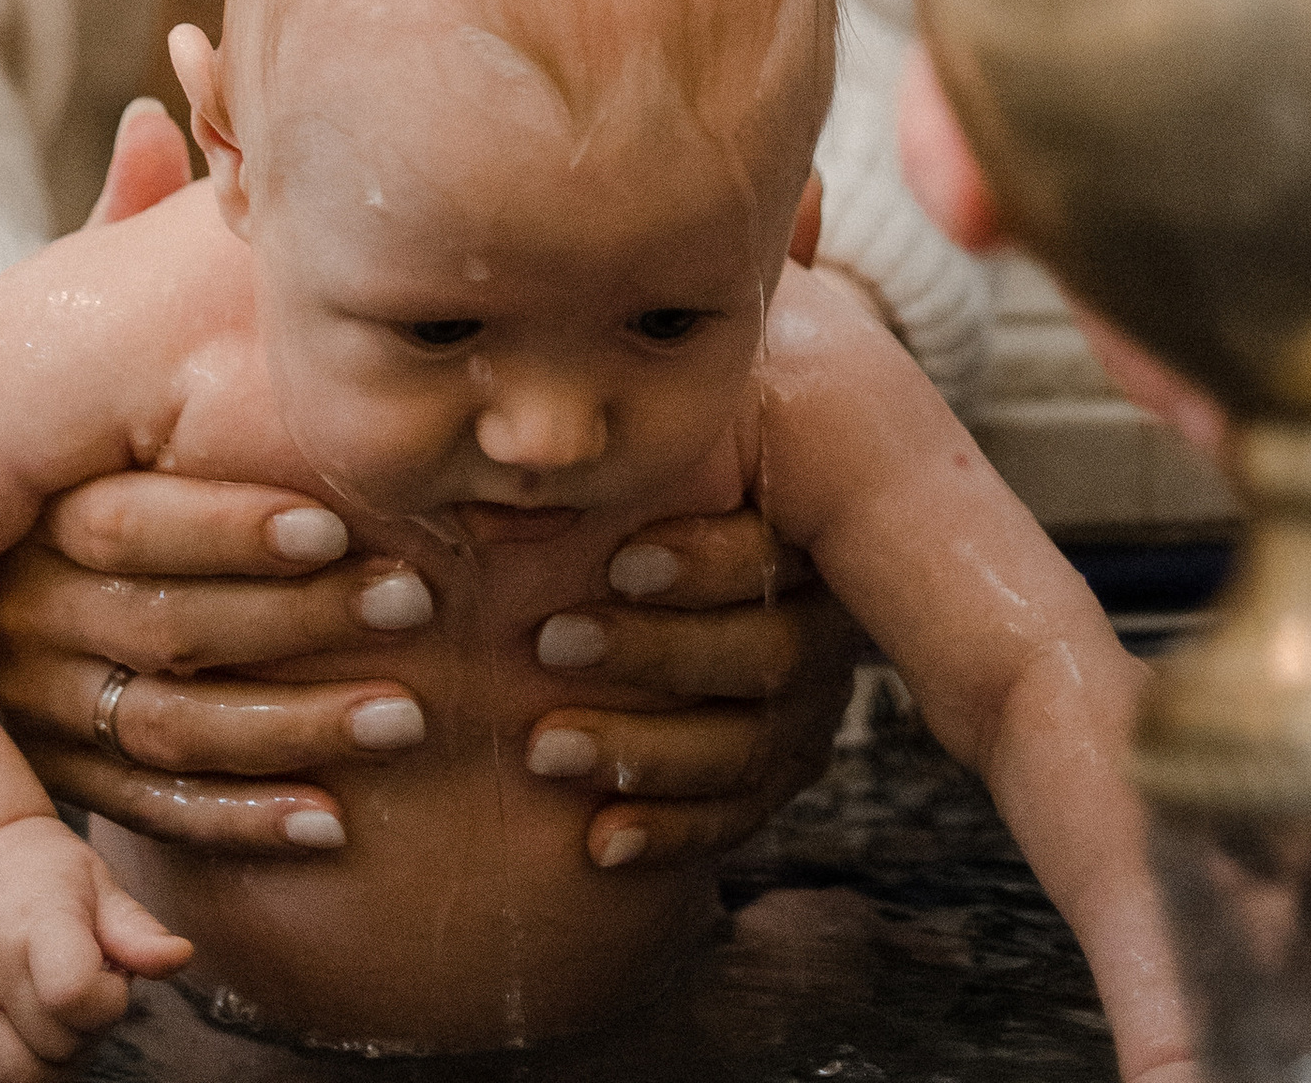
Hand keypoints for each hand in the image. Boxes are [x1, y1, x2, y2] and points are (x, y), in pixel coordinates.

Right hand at [0, 811, 188, 1082]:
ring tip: (52, 1017)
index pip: (73, 996)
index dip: (107, 1004)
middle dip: (85, 1036)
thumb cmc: (48, 874)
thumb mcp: (100, 884)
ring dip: (49, 1064)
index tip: (110, 978)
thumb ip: (138, 931)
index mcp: (37, 919)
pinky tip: (20, 1038)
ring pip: (16, 1078)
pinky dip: (5, 1079)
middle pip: (54, 1049)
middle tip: (83, 996)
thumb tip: (181, 957)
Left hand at [520, 513, 857, 871]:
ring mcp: (809, 706)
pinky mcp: (781, 770)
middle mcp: (822, 621)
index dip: (702, 562)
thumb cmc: (645, 485)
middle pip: (765, 654)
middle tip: (550, 645)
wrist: (675, 568)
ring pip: (747, 747)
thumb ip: (585, 481)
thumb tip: (488, 511)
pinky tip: (600, 842)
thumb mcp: (631, 467)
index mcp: (800, 528)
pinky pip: (737, 815)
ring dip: (642, 752)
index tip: (617, 563)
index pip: (772, 553)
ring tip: (545, 747)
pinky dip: (671, 832)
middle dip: (654, 655)